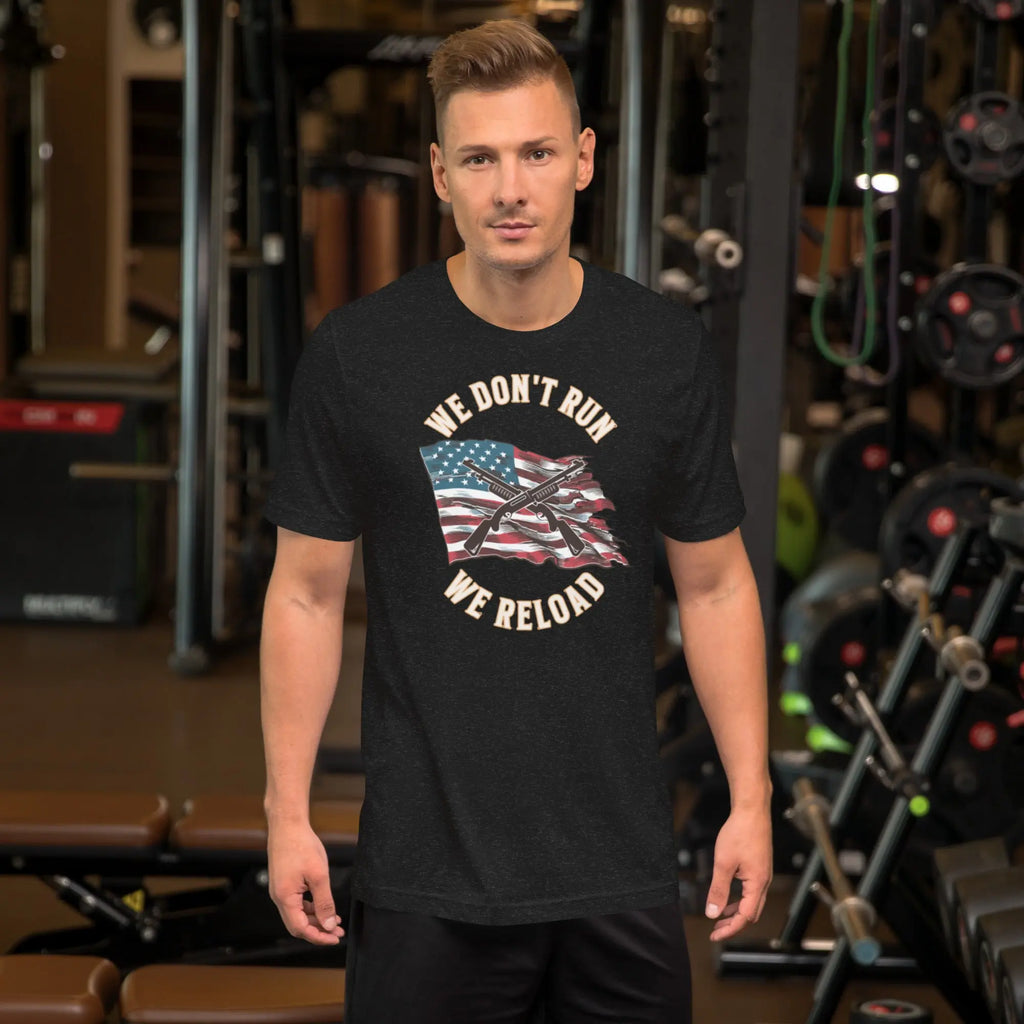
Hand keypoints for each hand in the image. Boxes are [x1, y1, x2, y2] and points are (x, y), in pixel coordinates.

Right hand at [267, 819, 344, 944]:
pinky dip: (310, 907)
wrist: (288, 824)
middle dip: (318, 930)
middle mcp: (278, 897)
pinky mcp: (283, 883)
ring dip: (315, 919)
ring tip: (335, 920)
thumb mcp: (319, 876)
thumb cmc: (302, 846)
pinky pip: (296, 903)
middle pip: (298, 924)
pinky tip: (323, 906)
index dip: (318, 936)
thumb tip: (328, 925)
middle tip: (337, 932)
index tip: (335, 938)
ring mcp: (280, 890)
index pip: (300, 929)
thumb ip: (324, 902)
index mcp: (285, 898)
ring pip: (297, 914)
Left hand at [704, 805, 771, 941]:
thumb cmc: (740, 832)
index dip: (730, 929)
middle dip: (733, 924)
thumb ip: (718, 890)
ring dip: (736, 912)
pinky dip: (739, 899)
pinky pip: (751, 891)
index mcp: (757, 884)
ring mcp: (763, 874)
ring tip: (720, 916)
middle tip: (716, 930)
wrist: (752, 810)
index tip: (714, 935)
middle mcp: (764, 882)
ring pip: (752, 903)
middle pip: (751, 913)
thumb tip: (712, 913)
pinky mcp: (759, 867)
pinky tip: (728, 896)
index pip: (745, 917)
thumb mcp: (723, 863)